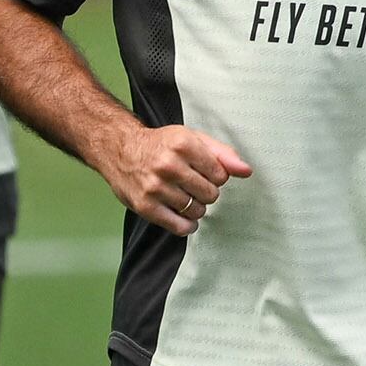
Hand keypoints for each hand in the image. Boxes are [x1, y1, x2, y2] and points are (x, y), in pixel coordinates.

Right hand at [103, 119, 256, 236]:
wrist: (119, 149)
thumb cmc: (161, 145)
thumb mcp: (192, 139)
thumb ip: (222, 154)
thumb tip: (246, 171)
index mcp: (183, 144)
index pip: (221, 175)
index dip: (215, 176)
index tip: (203, 172)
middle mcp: (168, 165)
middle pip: (211, 195)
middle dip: (206, 192)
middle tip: (191, 184)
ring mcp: (155, 187)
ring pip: (197, 211)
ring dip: (195, 207)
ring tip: (183, 196)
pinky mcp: (145, 206)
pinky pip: (180, 227)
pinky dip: (187, 225)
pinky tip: (182, 215)